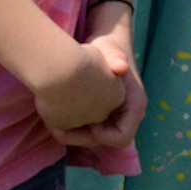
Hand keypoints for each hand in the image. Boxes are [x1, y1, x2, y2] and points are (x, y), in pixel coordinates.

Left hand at [57, 32, 146, 151]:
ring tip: (55, 123)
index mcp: (135, 106)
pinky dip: (75, 128)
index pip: (122, 138)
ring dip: (75, 135)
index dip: (103, 136)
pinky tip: (59, 118)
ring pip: (94, 140)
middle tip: (59, 128)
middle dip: (81, 138)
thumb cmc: (109, 47)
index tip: (88, 121)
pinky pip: (90, 132)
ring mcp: (115, 118)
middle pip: (105, 143)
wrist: (107, 46)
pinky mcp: (104, 117)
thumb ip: (115, 58)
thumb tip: (121, 67)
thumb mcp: (110, 50)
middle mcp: (127, 117)